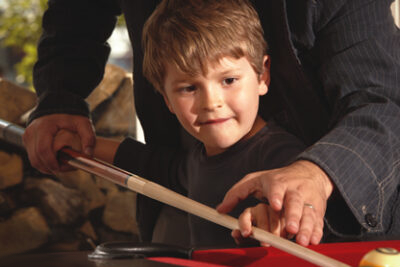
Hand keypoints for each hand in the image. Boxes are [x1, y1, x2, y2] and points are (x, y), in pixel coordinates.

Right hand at [23, 114, 94, 173]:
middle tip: (64, 170)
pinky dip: (43, 162)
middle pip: (36, 157)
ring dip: (46, 167)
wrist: (58, 104)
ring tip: (61, 167)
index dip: (51, 162)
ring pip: (33, 159)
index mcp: (44, 127)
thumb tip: (88, 154)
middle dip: (49, 167)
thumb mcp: (83, 123)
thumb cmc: (71, 114)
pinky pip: (33, 156)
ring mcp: (28, 136)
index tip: (61, 169)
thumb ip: (89, 137)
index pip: (43, 150)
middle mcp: (32, 131)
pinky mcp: (28, 139)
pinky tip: (55, 162)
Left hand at [217, 160, 333, 245]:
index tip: (275, 206)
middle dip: (293, 215)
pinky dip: (317, 231)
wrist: (308, 173)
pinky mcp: (317, 209)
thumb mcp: (254, 180)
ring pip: (309, 213)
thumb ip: (237, 193)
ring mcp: (308, 199)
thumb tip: (220, 210)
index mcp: (277, 182)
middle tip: (290, 229)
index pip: (277, 187)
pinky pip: (318, 221)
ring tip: (302, 240)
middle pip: (295, 202)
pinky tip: (313, 241)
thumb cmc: (277, 179)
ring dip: (306, 227)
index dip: (277, 196)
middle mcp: (294, 190)